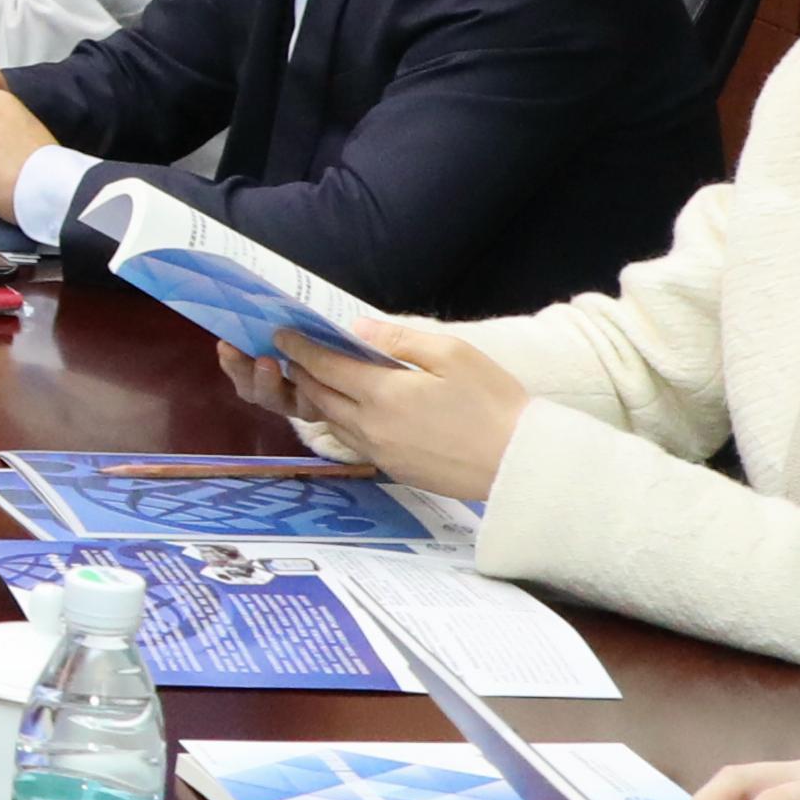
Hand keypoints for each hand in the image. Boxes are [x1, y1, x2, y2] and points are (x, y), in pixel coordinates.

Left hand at [268, 310, 531, 503]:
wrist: (518, 464)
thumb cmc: (492, 403)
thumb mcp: (452, 355)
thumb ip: (400, 341)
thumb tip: (358, 329)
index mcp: (382, 395)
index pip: (326, 367)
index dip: (301, 349)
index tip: (282, 335)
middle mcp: (371, 428)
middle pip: (321, 397)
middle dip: (302, 374)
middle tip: (290, 356)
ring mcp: (381, 453)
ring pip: (334, 423)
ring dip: (318, 400)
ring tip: (313, 380)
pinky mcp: (395, 470)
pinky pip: (355, 442)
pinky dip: (341, 423)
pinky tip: (350, 411)